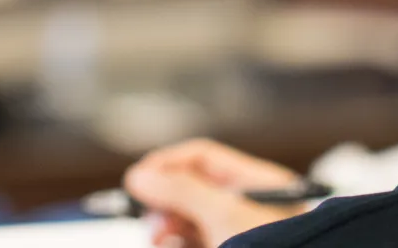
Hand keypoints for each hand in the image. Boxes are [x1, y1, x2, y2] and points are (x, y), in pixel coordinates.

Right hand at [125, 139, 306, 247]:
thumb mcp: (225, 214)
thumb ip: (182, 190)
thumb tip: (140, 177)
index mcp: (259, 184)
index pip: (204, 158)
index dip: (167, 164)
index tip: (137, 179)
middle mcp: (246, 205)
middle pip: (189, 187)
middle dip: (163, 199)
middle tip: (148, 216)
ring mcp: (234, 233)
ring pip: (185, 218)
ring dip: (165, 225)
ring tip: (159, 237)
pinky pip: (188, 241)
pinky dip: (173, 242)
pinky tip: (168, 246)